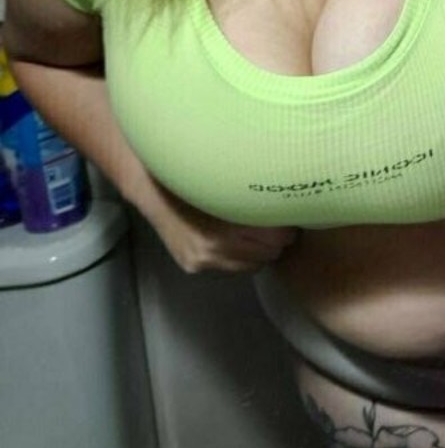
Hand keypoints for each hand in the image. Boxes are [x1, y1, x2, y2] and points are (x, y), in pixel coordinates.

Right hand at [140, 180, 297, 274]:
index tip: (287, 216)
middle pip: (269, 254)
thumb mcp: (232, 185)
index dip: (286, 227)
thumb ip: (257, 198)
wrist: (153, 189)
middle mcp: (216, 248)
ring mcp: (203, 260)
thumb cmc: (199, 179)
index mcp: (229, 226)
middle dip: (275, 241)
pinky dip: (238, 257)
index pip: (278, 238)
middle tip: (274, 225)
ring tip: (255, 233)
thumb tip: (289, 202)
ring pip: (252, 266)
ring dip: (258, 252)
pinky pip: (230, 268)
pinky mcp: (192, 266)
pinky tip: (233, 241)